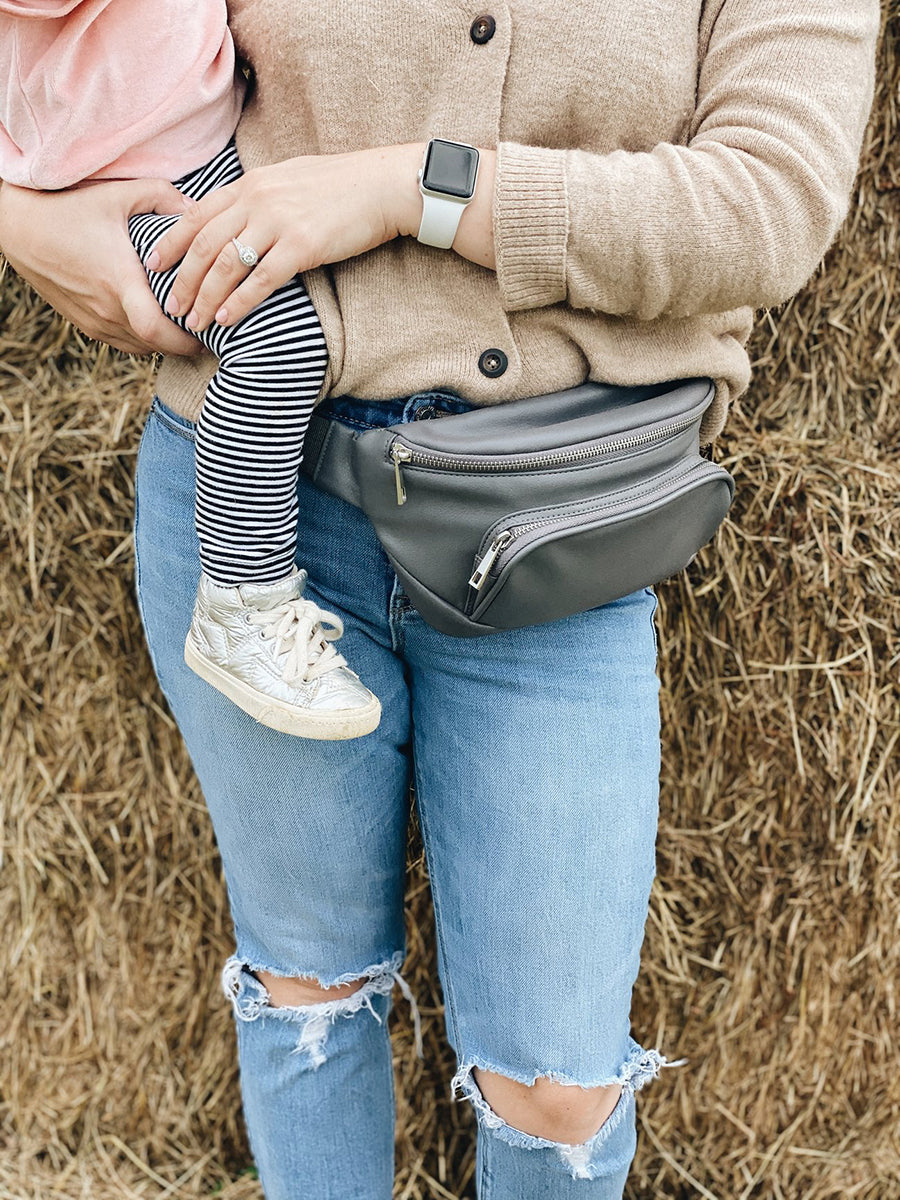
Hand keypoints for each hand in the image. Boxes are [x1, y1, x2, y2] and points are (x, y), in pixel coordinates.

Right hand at [0, 178, 201, 356]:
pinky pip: (123, 342)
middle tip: (207, 335)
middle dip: (183, 346)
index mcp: (117, 279)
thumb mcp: (117, 193)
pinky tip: (157, 325)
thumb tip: (197, 209)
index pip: (154, 328)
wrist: (19, 228)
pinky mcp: (85, 323)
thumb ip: (161, 196)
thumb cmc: (68, 207)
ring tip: (187, 329)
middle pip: (154, 345)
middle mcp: (106, 307)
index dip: (184, 341)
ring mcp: (93, 319)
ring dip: (164, 343)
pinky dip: (144, 340)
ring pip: (140, 347)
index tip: (207, 334)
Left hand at [148, 144, 426, 331]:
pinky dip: (239, 302)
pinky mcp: (303, 246)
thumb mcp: (290, 179)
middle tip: (170, 306)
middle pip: (204, 243)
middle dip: (182, 278)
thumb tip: (239, 214)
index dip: (171, 242)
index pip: (197, 213)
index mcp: (252, 182)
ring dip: (204, 296)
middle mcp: (258, 199)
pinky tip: (226, 319)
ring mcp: (279, 222)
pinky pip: (261, 279)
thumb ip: (260, 196)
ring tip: (193, 320)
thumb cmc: (342, 186)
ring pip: (226, 263)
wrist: (383, 186)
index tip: (153, 265)